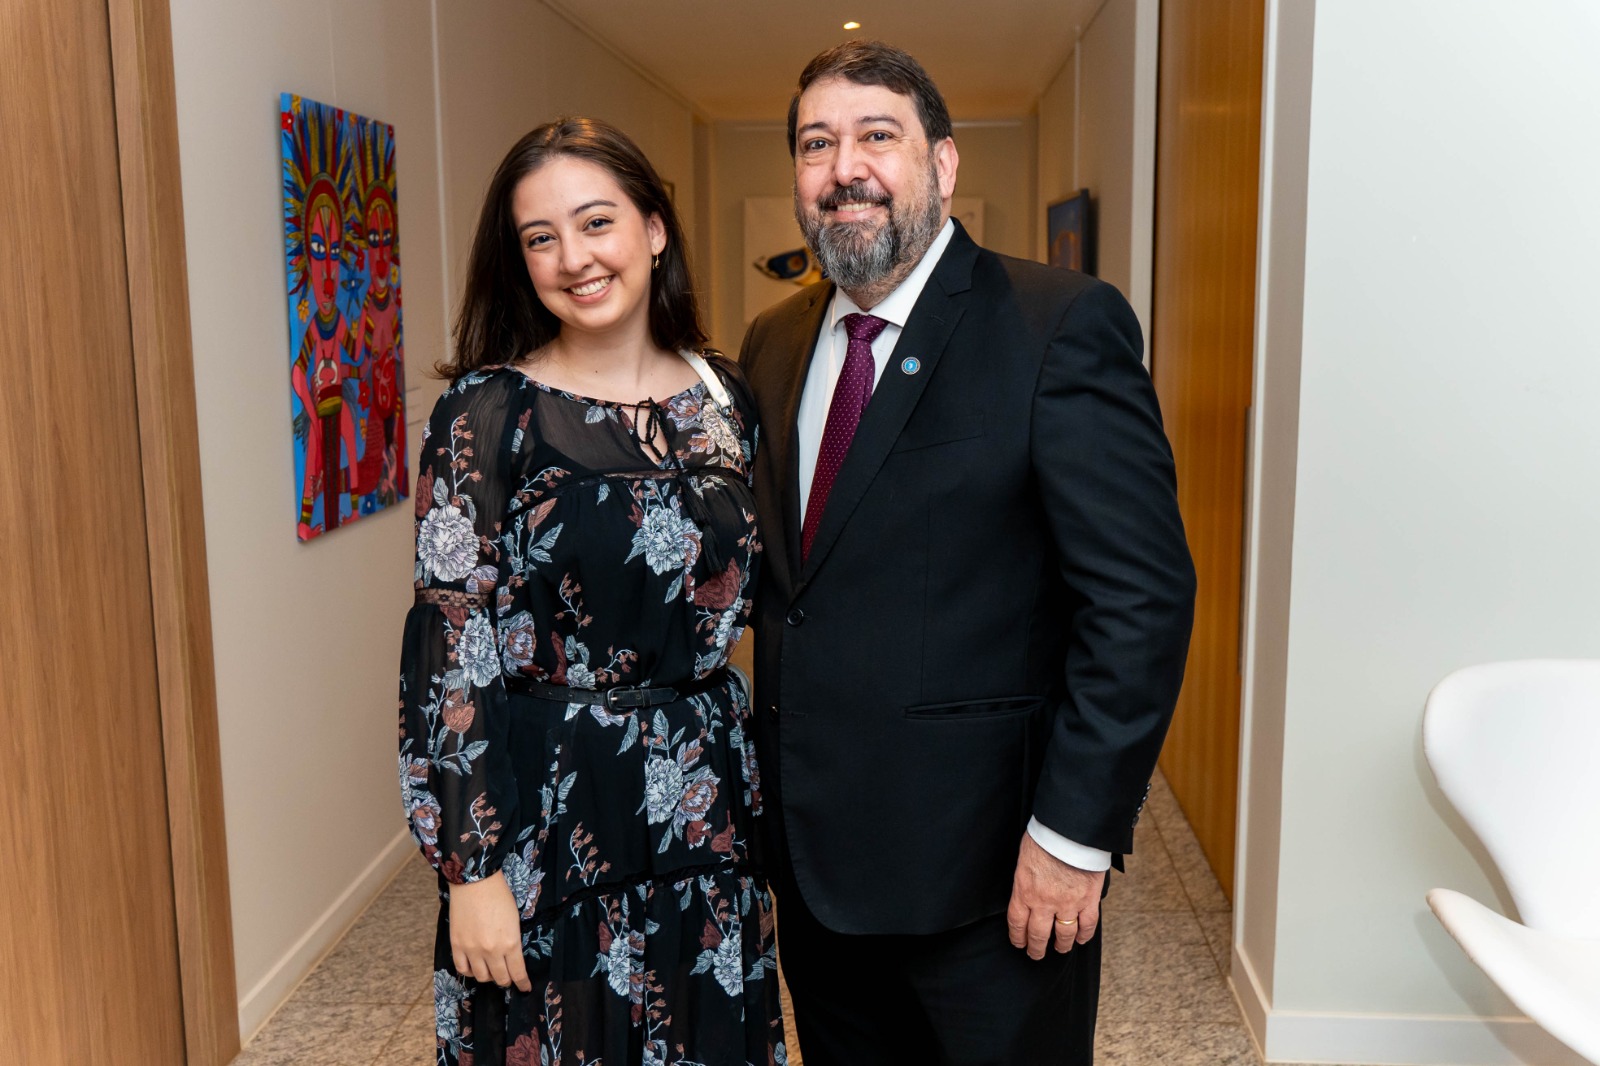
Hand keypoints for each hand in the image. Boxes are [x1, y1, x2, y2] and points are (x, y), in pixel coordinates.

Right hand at [448, 872, 530, 990]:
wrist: (475, 881)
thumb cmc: (499, 896)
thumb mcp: (515, 920)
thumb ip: (513, 942)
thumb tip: (512, 958)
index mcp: (510, 943)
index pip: (518, 973)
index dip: (522, 983)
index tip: (525, 988)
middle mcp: (491, 951)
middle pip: (500, 978)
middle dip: (506, 980)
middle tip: (508, 978)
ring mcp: (472, 950)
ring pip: (481, 977)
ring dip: (488, 977)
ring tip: (491, 971)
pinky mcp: (457, 945)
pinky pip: (463, 969)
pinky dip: (470, 972)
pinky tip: (475, 967)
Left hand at [1006, 832, 1104, 959]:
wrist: (1070, 831)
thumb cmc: (1045, 838)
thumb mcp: (1024, 858)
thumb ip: (1025, 880)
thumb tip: (1026, 889)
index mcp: (1024, 891)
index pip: (1017, 923)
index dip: (1018, 937)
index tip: (1019, 944)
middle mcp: (1044, 903)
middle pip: (1039, 935)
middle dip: (1036, 948)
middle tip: (1036, 954)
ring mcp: (1068, 903)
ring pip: (1064, 934)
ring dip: (1061, 945)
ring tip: (1060, 949)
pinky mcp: (1089, 899)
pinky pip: (1088, 924)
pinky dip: (1085, 934)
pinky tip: (1081, 939)